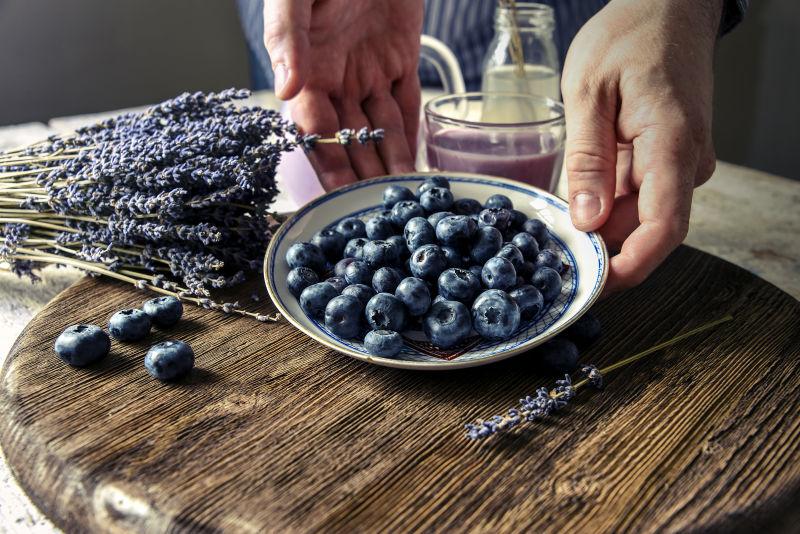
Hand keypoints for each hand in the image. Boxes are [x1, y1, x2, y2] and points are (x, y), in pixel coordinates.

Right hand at [263, 0, 422, 189]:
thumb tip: (285, 88)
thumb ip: (287, 36)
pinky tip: (414, 162)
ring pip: (382, 129)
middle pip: (351, 140)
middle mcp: (339, 79)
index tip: (337, 199)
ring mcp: (371, 71)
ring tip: (400, 197)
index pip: (316, 132)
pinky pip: (406, 103)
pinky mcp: (401, 57)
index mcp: (309, 70)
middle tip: (375, 210)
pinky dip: (411, 133)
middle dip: (361, 177)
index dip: (328, 166)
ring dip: (390, 163)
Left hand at [562, 0, 721, 293]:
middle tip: (550, 262)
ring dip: (601, 229)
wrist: (667, 7)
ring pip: (640, 216)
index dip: (628, 268)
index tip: (591, 288)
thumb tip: (586, 220)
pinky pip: (639, 196)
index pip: (662, 230)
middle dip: (602, 252)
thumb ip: (588, 160)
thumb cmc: (629, 37)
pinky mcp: (668, 159)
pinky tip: (575, 204)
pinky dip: (606, 206)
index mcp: (671, 146)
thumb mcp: (588, 93)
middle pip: (647, 230)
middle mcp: (686, 162)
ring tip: (553, 231)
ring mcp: (680, 162)